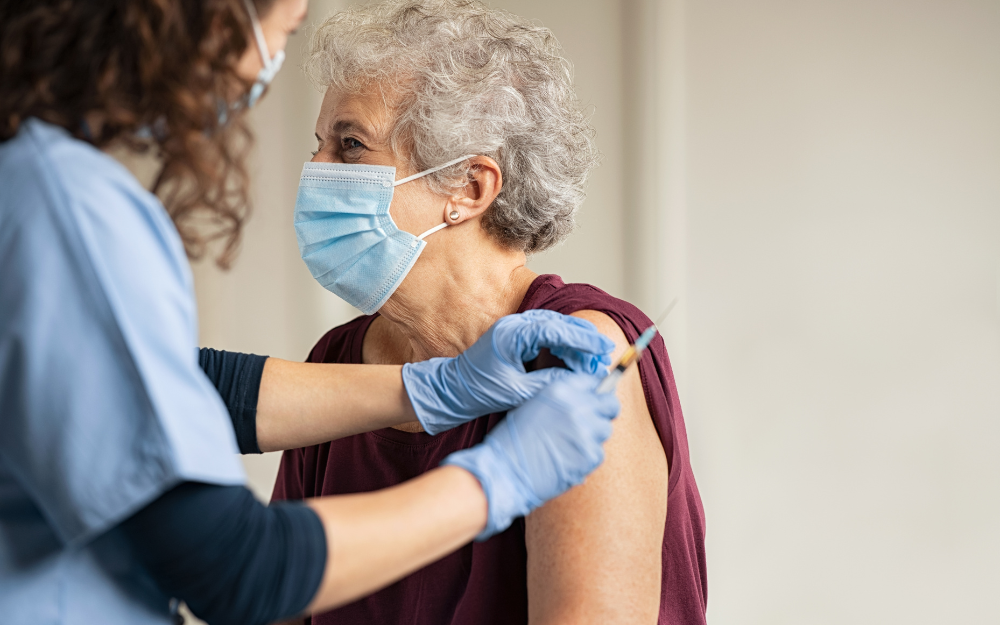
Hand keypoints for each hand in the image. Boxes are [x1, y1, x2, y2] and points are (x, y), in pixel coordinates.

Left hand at [402, 310, 613, 434]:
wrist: (452, 390)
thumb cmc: (479, 391)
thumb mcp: (518, 392)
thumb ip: (549, 383)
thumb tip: (579, 381)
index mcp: (512, 334)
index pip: (555, 330)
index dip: (582, 339)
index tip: (602, 348)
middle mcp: (514, 325)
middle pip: (558, 324)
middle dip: (583, 339)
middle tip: (604, 354)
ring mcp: (514, 328)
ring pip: (554, 328)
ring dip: (574, 342)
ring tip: (594, 359)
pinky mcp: (515, 336)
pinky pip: (545, 335)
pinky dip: (562, 345)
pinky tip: (574, 358)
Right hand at [442, 372, 619, 538]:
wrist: (505, 470)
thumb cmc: (513, 440)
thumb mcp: (534, 405)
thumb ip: (561, 399)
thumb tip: (586, 400)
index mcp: (561, 390)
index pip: (594, 382)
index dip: (595, 393)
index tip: (594, 400)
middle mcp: (577, 406)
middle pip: (610, 404)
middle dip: (604, 411)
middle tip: (592, 422)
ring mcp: (587, 431)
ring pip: (605, 430)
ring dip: (593, 436)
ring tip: (569, 445)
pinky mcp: (591, 455)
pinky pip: (598, 453)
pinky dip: (586, 457)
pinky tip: (567, 459)